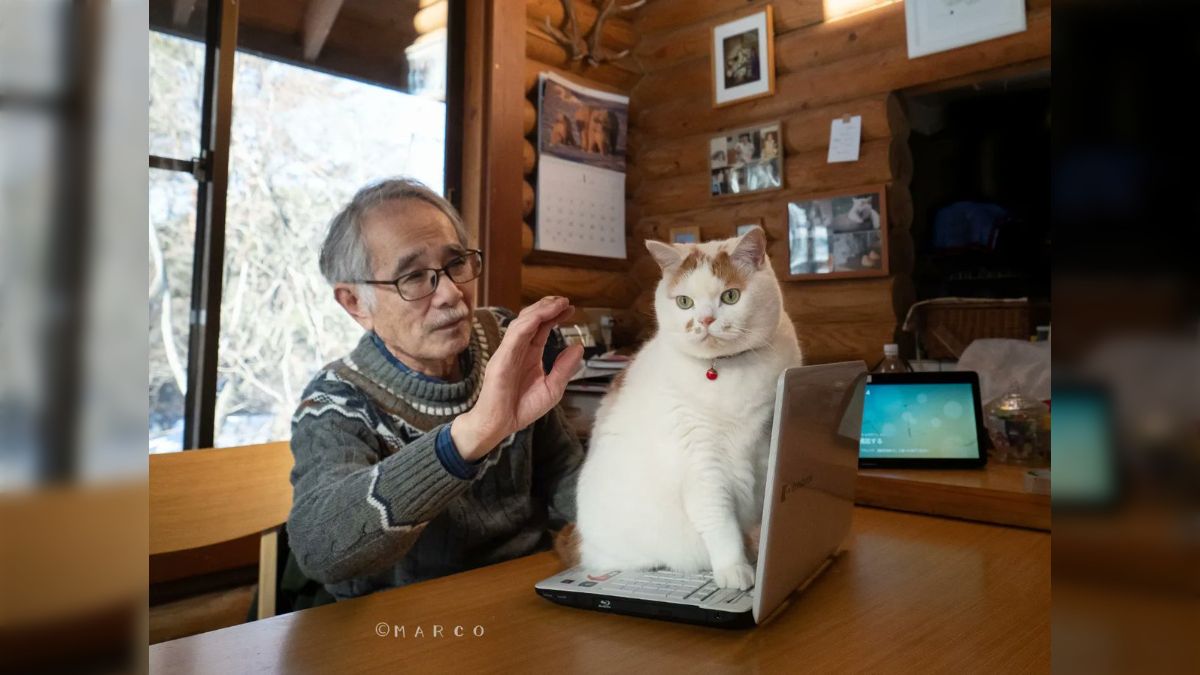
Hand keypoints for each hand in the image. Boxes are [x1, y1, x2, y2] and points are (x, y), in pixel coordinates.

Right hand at [451, 297, 583, 460]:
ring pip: (522, 323)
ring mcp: (508, 352)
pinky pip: (514, 336)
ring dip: (540, 310)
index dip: (555, 315)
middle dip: (547, 307)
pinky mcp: (501, 359)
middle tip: (564, 300)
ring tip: (557, 303)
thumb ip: (565, 367)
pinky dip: (527, 324)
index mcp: (530, 354)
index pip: (542, 328)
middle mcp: (519, 349)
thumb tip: (578, 347)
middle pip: (532, 319)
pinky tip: (541, 316)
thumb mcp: (553, 387)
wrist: (500, 425)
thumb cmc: (522, 407)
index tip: (570, 309)